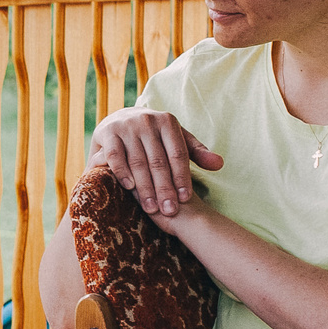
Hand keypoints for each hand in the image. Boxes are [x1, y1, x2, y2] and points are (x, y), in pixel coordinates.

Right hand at [87, 108, 222, 216]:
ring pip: (138, 161)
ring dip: (145, 187)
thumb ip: (197, 152)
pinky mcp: (108, 133)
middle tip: (170, 211)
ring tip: (152, 208)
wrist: (119, 118)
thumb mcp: (176, 139)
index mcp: (168, 122)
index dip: (182, 177)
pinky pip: (116, 156)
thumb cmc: (153, 135)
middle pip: (158, 160)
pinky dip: (122, 172)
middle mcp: (147, 121)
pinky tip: (130, 188)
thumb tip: (219, 165)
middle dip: (164, 188)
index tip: (185, 199)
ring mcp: (126, 126)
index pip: (178, 154)